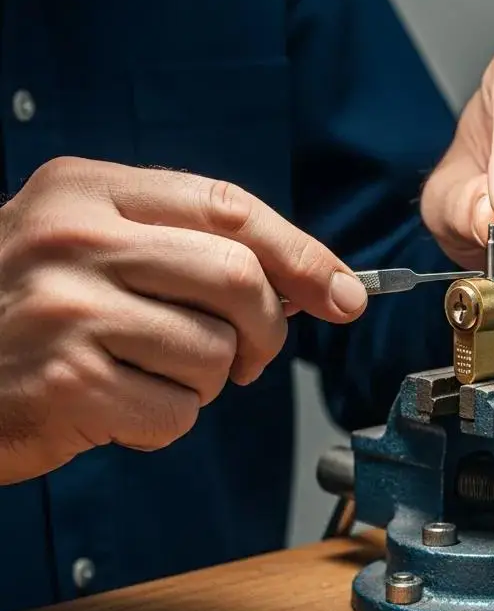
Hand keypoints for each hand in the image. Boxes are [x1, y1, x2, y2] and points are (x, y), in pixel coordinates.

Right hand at [0, 157, 367, 484]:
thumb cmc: (26, 312)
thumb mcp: (91, 246)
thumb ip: (186, 247)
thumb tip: (312, 283)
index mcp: (88, 190)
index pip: (229, 207)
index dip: (302, 254)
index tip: (345, 293)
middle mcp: (75, 238)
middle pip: (239, 279)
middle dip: (266, 330)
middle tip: (249, 355)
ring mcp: (67, 309)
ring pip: (215, 353)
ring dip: (205, 381)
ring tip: (148, 373)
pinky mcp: (66, 381)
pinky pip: (177, 412)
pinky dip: (164, 421)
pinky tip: (115, 406)